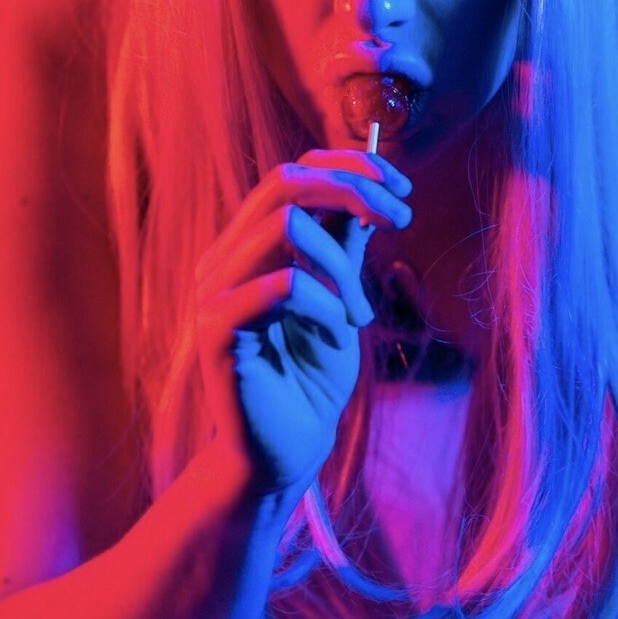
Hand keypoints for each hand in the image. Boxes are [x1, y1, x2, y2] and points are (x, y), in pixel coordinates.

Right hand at [194, 149, 411, 500]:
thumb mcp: (340, 298)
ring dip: (340, 261)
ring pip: (284, 223)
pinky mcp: (218, 333)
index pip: (293, 172)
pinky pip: (279, 286)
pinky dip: (323, 301)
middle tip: (402, 219)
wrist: (286, 453)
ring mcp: (215, 292)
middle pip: (284, 181)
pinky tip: (338, 331)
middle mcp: (225, 258)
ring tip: (360, 313)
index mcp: (250, 244)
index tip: (402, 188)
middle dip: (354, 188)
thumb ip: (343, 247)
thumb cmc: (311, 377)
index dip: (350, 166)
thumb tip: (369, 194)